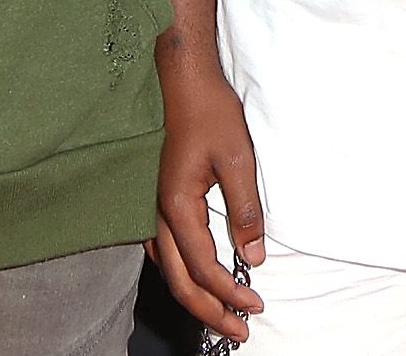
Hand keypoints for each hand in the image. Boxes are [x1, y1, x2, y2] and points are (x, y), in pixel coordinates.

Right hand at [148, 50, 265, 342]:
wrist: (178, 76)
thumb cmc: (209, 110)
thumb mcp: (238, 157)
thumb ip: (246, 209)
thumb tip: (255, 254)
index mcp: (177, 205)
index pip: (203, 267)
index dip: (229, 293)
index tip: (255, 306)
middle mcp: (157, 212)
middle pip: (178, 280)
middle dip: (209, 310)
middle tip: (239, 330)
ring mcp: (150, 206)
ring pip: (165, 268)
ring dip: (193, 295)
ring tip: (221, 313)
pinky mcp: (153, 197)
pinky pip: (160, 250)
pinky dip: (179, 273)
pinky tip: (195, 276)